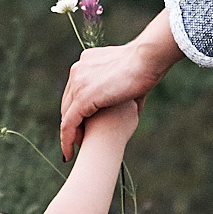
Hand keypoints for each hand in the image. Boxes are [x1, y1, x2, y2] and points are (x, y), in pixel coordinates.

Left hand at [60, 10, 180, 158]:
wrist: (146, 60)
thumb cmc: (145, 69)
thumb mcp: (127, 78)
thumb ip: (121, 90)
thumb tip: (131, 106)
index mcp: (86, 62)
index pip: (76, 91)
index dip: (79, 111)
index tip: (84, 126)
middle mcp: (77, 71)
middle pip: (68, 103)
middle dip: (72, 124)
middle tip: (78, 142)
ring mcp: (78, 83)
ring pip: (66, 115)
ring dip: (69, 135)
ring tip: (74, 150)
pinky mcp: (82, 98)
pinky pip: (69, 124)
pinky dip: (67, 140)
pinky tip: (69, 153)